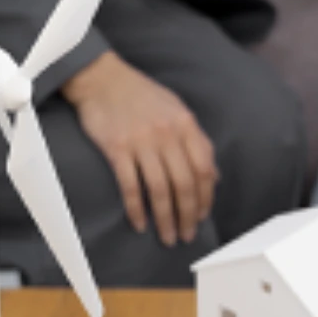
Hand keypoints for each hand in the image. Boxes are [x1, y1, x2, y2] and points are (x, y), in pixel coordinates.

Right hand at [60, 52, 215, 244]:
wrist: (103, 78)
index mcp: (186, 124)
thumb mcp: (177, 109)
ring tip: (167, 237)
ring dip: (165, 218)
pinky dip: (136, 208)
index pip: (204, 167)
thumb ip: (196, 140)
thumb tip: (214, 176)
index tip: (202, 216)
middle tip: (186, 236)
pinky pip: (130, 186)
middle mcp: (167, 134)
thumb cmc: (142, 95)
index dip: (206, 197)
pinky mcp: (117, 148)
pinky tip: (140, 224)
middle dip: (187, 215)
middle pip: (184, 183)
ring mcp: (142, 141)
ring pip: (160, 189)